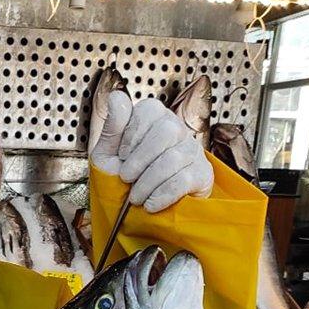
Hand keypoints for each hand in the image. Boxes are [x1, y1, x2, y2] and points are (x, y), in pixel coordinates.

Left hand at [90, 92, 213, 212]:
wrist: (135, 214)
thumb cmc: (121, 180)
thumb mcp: (106, 154)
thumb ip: (112, 127)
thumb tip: (116, 95)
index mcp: (153, 118)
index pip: (149, 111)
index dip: (131, 135)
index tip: (121, 156)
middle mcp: (177, 129)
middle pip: (167, 131)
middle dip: (140, 160)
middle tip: (126, 178)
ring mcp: (193, 151)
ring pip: (174, 158)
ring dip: (147, 182)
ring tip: (135, 197)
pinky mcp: (202, 174)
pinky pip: (185, 180)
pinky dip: (162, 195)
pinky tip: (151, 204)